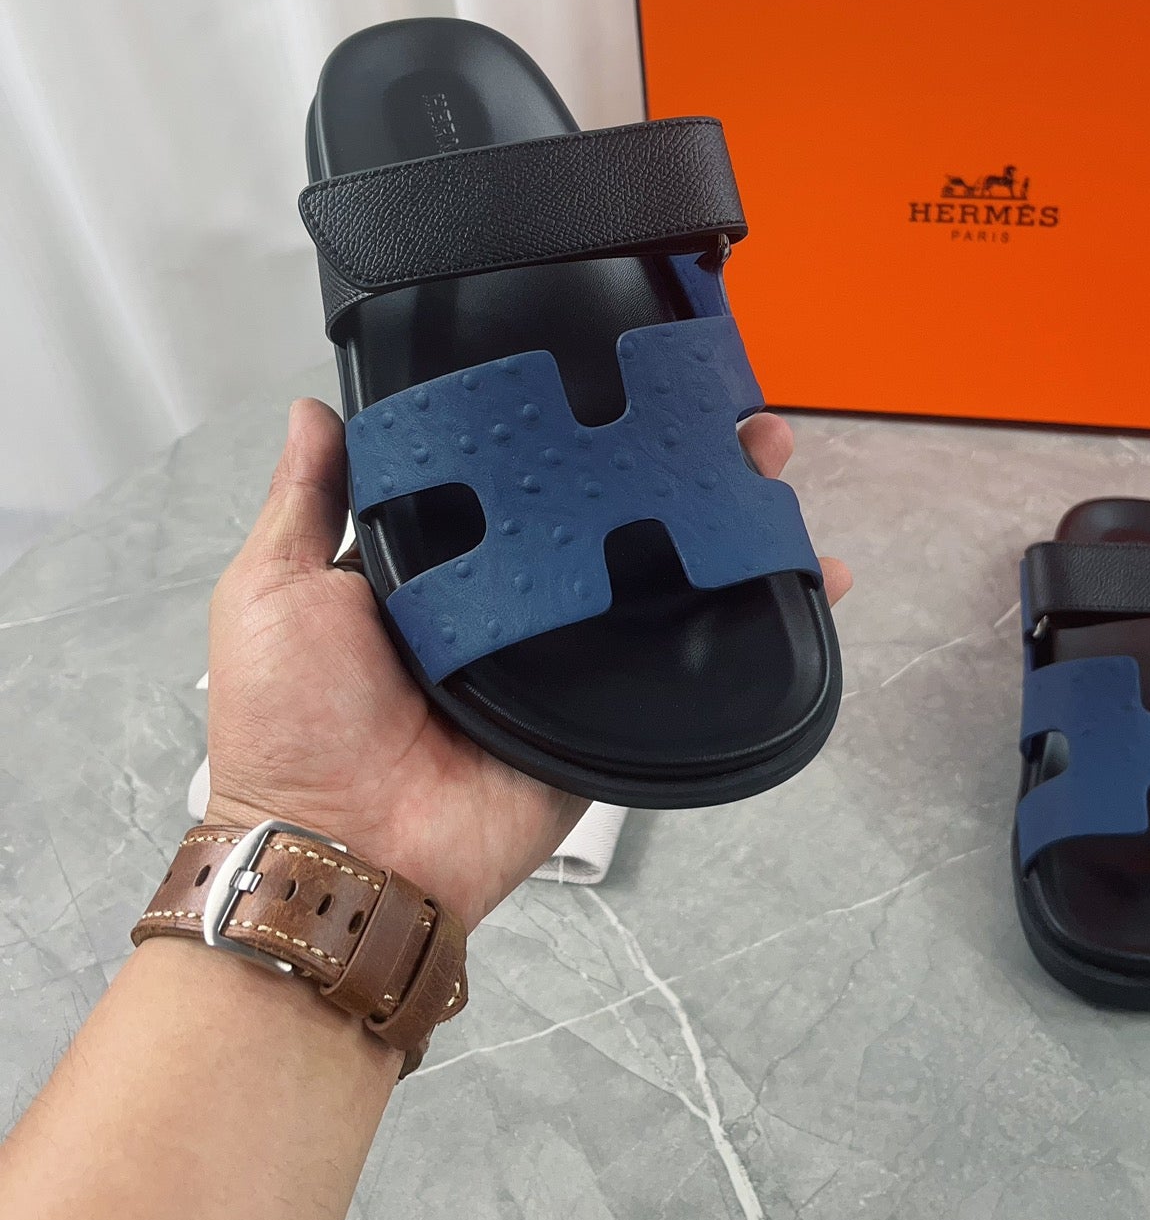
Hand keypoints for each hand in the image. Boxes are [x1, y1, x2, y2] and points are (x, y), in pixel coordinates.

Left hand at [204, 399, 851, 928]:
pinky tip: (805, 572)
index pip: (513, 475)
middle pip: (597, 515)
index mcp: (438, 565)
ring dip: (715, 521)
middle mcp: (509, 602)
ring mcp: (562, 659)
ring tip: (768, 461)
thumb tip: (316, 407)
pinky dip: (747, 625)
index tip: (611, 367)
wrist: (344, 852)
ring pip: (652, 575)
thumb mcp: (274, 589)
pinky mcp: (605, 716)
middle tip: (720, 408)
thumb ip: (308, 501)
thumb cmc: (293, 720)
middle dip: (661, 460)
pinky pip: (680, 665)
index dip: (562, 426)